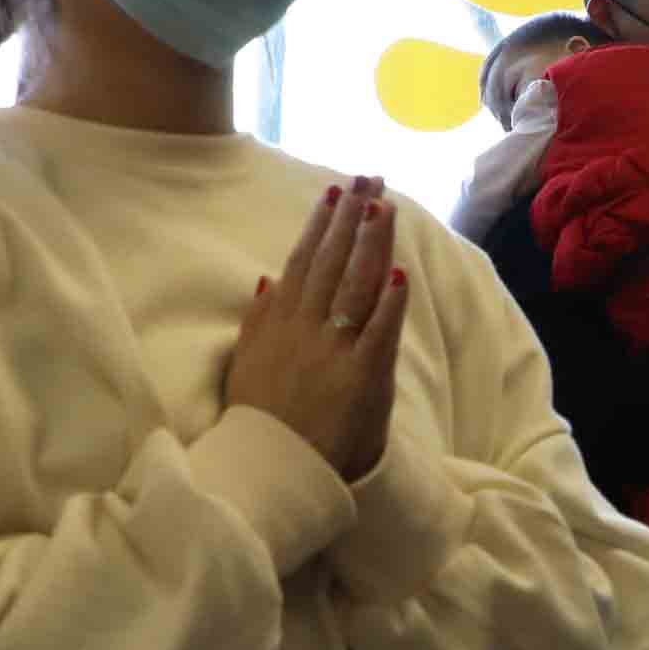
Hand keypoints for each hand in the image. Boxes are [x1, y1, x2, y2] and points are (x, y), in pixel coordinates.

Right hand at [222, 180, 409, 480]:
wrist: (272, 469)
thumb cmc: (261, 420)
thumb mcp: (247, 363)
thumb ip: (258, 320)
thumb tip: (267, 279)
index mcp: (278, 322)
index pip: (303, 262)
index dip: (320, 227)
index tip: (334, 195)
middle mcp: (306, 329)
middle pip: (333, 263)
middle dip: (352, 218)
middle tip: (369, 180)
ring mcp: (334, 351)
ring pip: (356, 287)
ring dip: (372, 245)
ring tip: (386, 208)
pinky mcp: (361, 378)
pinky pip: (379, 333)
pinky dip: (390, 304)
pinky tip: (402, 274)